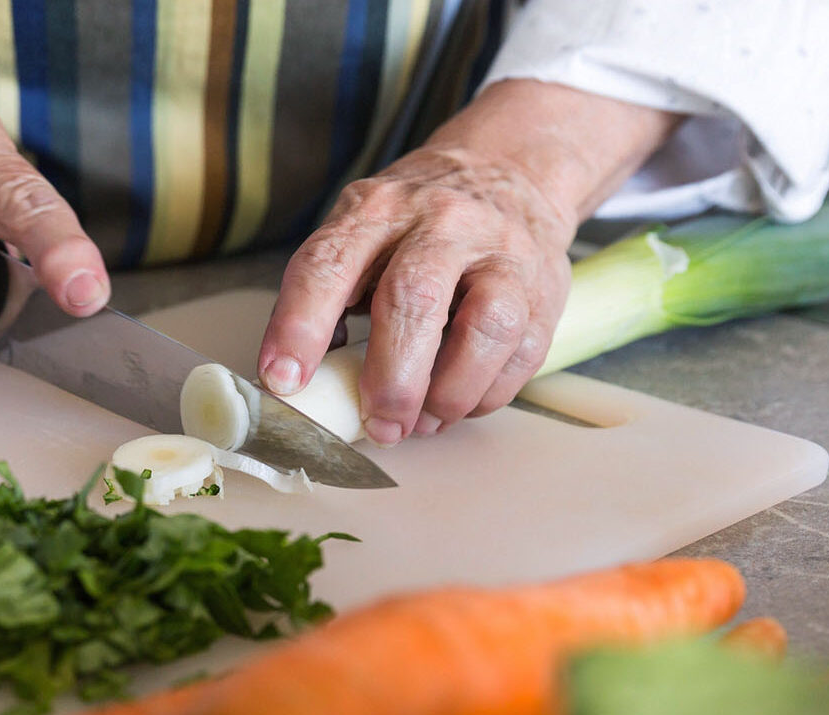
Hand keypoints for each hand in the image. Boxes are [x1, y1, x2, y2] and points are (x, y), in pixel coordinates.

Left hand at [258, 80, 679, 445]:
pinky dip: (485, 395)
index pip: (327, 265)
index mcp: (377, 209)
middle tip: (379, 426)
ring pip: (484, 328)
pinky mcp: (545, 288)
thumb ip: (332, 298)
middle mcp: (441, 221)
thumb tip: (302, 383)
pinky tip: (460, 402)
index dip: (299, 327)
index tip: (284, 383)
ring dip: (449, 393)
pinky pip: (520, 355)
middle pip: (412, 299)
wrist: (510, 174)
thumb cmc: (418, 226)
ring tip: (424, 422)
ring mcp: (501, 251)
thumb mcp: (364, 235)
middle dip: (391, 379)